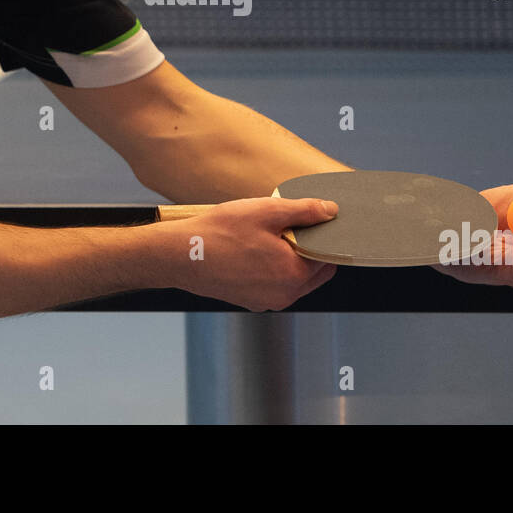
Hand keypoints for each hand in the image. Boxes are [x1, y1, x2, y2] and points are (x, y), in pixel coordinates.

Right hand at [156, 197, 338, 310]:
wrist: (181, 255)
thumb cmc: (221, 233)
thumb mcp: (267, 211)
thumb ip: (305, 211)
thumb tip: (331, 211)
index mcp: (295, 275)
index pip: (327, 256)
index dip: (319, 235)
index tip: (304, 221)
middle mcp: (285, 295)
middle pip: (313, 271)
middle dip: (306, 249)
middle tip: (283, 228)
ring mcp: (267, 302)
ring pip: (293, 278)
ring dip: (288, 259)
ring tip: (263, 238)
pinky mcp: (251, 301)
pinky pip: (273, 284)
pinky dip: (271, 269)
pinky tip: (251, 251)